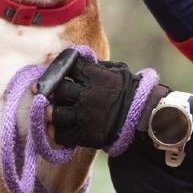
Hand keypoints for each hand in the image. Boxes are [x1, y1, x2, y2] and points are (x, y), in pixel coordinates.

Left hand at [45, 48, 168, 149]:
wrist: (143, 117)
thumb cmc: (127, 91)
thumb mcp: (115, 71)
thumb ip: (94, 65)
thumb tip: (73, 57)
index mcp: (95, 77)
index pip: (68, 66)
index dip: (59, 68)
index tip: (57, 73)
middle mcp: (89, 95)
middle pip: (57, 90)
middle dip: (51, 90)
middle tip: (49, 92)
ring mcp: (86, 117)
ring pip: (55, 113)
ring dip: (50, 112)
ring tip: (51, 110)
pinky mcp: (86, 136)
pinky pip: (61, 135)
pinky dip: (56, 132)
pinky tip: (57, 127)